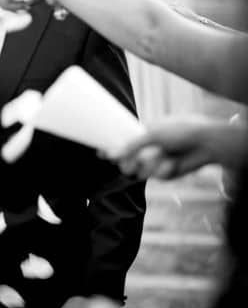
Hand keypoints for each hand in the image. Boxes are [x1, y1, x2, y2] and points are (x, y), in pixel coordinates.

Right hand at [108, 117, 244, 178]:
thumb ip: (129, 146)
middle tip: (132, 161)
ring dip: (149, 165)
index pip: (120, 143)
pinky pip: (155, 176)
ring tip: (161, 155)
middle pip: (125, 162)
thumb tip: (108, 154)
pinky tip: (173, 162)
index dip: (110, 149)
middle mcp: (146, 148)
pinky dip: (163, 169)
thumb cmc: (180, 131)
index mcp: (140, 134)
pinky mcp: (166, 173)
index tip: (100, 153)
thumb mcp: (151, 135)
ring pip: (139, 172)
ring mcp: (155, 161)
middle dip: (128, 163)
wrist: (206, 144)